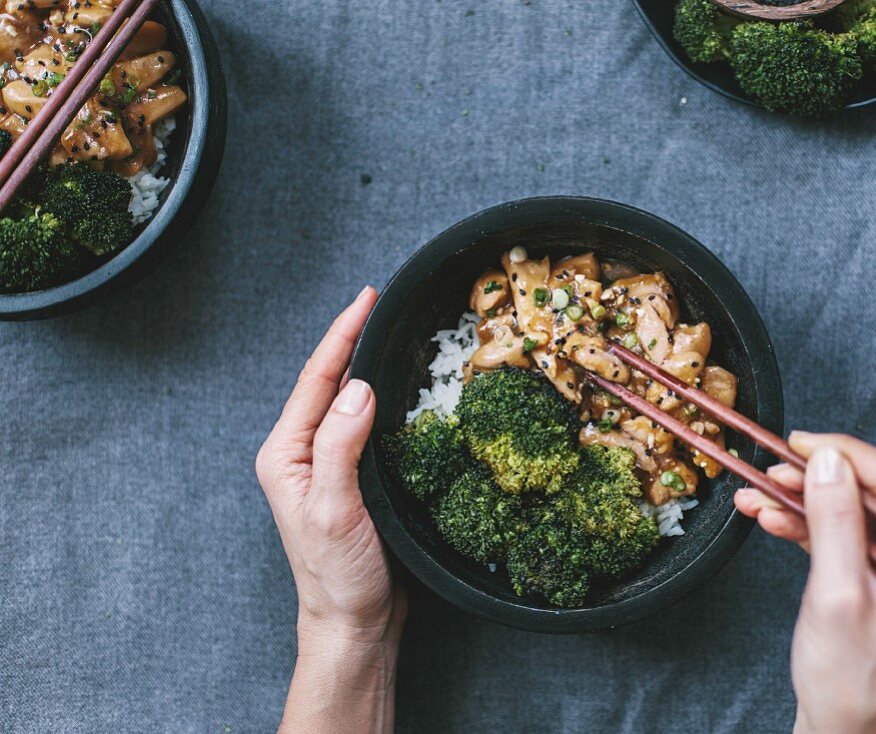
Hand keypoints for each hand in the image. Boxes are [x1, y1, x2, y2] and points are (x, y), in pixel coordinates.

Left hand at [256, 285, 405, 733]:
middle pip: (327, 383)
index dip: (341, 336)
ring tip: (387, 331)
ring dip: (364, 365)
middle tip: (379, 304)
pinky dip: (380, 398)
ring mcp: (326, 466)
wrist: (354, 622)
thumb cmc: (339, 576)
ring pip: (345, 401)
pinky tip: (398, 387)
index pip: (316, 381)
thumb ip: (341, 447)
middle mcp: (301, 455)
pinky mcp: (352, 479)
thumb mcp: (336, 510)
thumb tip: (359, 389)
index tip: (366, 299)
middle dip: (351, 340)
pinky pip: (363, 425)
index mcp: (286, 455)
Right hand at [734, 432, 875, 733]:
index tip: (801, 443)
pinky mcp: (872, 577)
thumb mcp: (837, 592)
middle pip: (869, 495)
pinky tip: (767, 516)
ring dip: (799, 502)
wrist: (841, 729)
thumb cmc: (849, 677)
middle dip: (814, 480)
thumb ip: (834, 522)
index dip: (847, 456)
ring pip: (846, 513)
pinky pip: (836, 536)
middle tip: (771, 469)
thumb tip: (827, 460)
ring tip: (755, 495)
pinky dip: (800, 525)